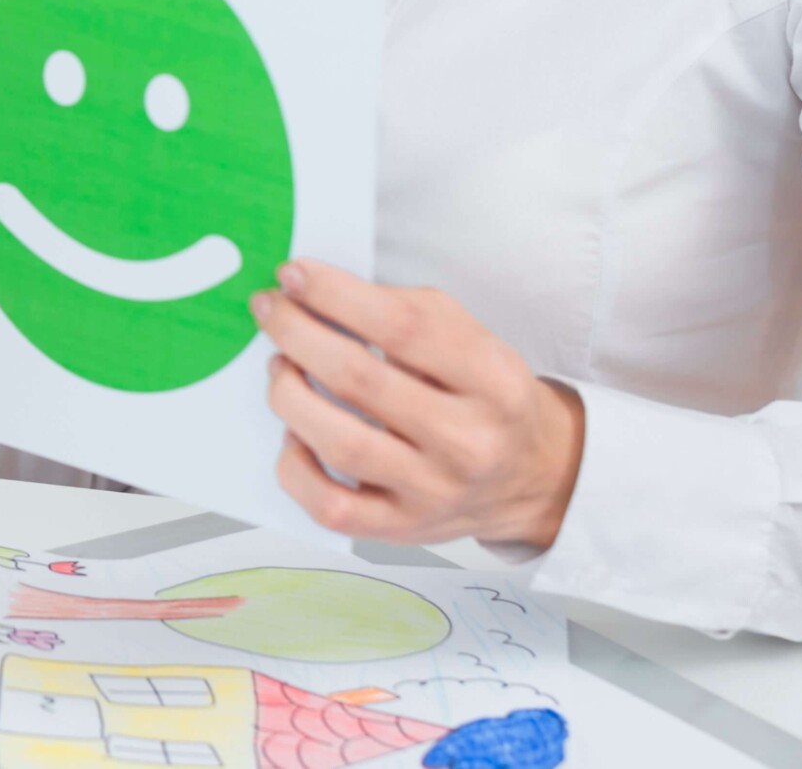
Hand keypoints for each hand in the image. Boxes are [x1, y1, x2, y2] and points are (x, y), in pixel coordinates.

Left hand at [254, 260, 584, 548]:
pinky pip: (330, 505)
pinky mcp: (401, 527)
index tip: (293, 274)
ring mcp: (433, 491)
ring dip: (289, 394)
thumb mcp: (471, 337)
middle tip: (270, 310)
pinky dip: (295, 466)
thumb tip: (314, 289)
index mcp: (492, 380)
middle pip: (360, 380)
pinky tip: (293, 433)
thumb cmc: (483, 395)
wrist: (531, 476)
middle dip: (297, 334)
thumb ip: (404, 309)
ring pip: (340, 443)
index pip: (403, 327)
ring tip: (280, 366)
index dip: (335, 294)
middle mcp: (468, 441)